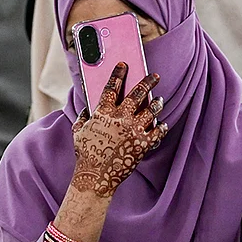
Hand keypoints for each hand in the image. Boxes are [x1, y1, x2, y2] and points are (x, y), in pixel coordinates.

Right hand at [70, 62, 166, 197]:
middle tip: (155, 76)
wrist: (96, 176)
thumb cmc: (86, 154)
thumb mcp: (78, 132)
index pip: (111, 87)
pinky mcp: (144, 144)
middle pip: (137, 94)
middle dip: (147, 82)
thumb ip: (83, 117)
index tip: (124, 65)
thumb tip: (86, 109)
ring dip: (157, 103)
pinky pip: (158, 131)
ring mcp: (134, 130)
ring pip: (151, 110)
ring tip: (159, 99)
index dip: (118, 74)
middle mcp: (121, 118)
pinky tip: (162, 123)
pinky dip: (161, 126)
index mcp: (103, 113)